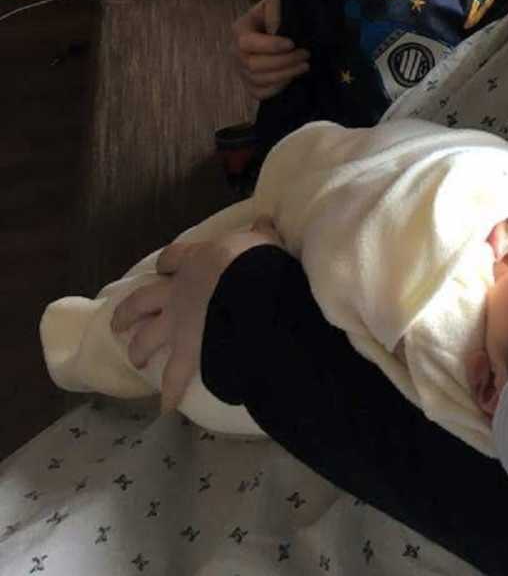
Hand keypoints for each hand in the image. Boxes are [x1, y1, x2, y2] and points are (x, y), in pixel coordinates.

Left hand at [111, 217, 283, 413]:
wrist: (249, 290)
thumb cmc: (255, 261)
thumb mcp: (260, 241)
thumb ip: (260, 234)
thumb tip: (265, 220)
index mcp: (195, 261)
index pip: (173, 258)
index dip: (168, 263)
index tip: (165, 268)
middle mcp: (178, 292)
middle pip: (142, 301)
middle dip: (129, 312)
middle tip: (121, 322)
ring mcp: (178, 323)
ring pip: (147, 337)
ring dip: (139, 348)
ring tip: (135, 359)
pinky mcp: (188, 349)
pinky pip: (177, 374)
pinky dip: (172, 392)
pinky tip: (165, 407)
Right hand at [232, 0, 309, 99]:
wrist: (281, 25)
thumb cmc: (278, 12)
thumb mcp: (277, 2)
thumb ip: (275, 11)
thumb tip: (276, 29)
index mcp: (240, 29)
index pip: (248, 43)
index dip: (270, 46)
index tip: (292, 44)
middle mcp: (237, 51)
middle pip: (253, 65)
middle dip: (283, 62)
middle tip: (305, 55)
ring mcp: (242, 69)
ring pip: (258, 80)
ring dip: (285, 74)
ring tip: (304, 65)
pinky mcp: (251, 84)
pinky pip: (260, 93)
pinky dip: (277, 88)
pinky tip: (292, 77)